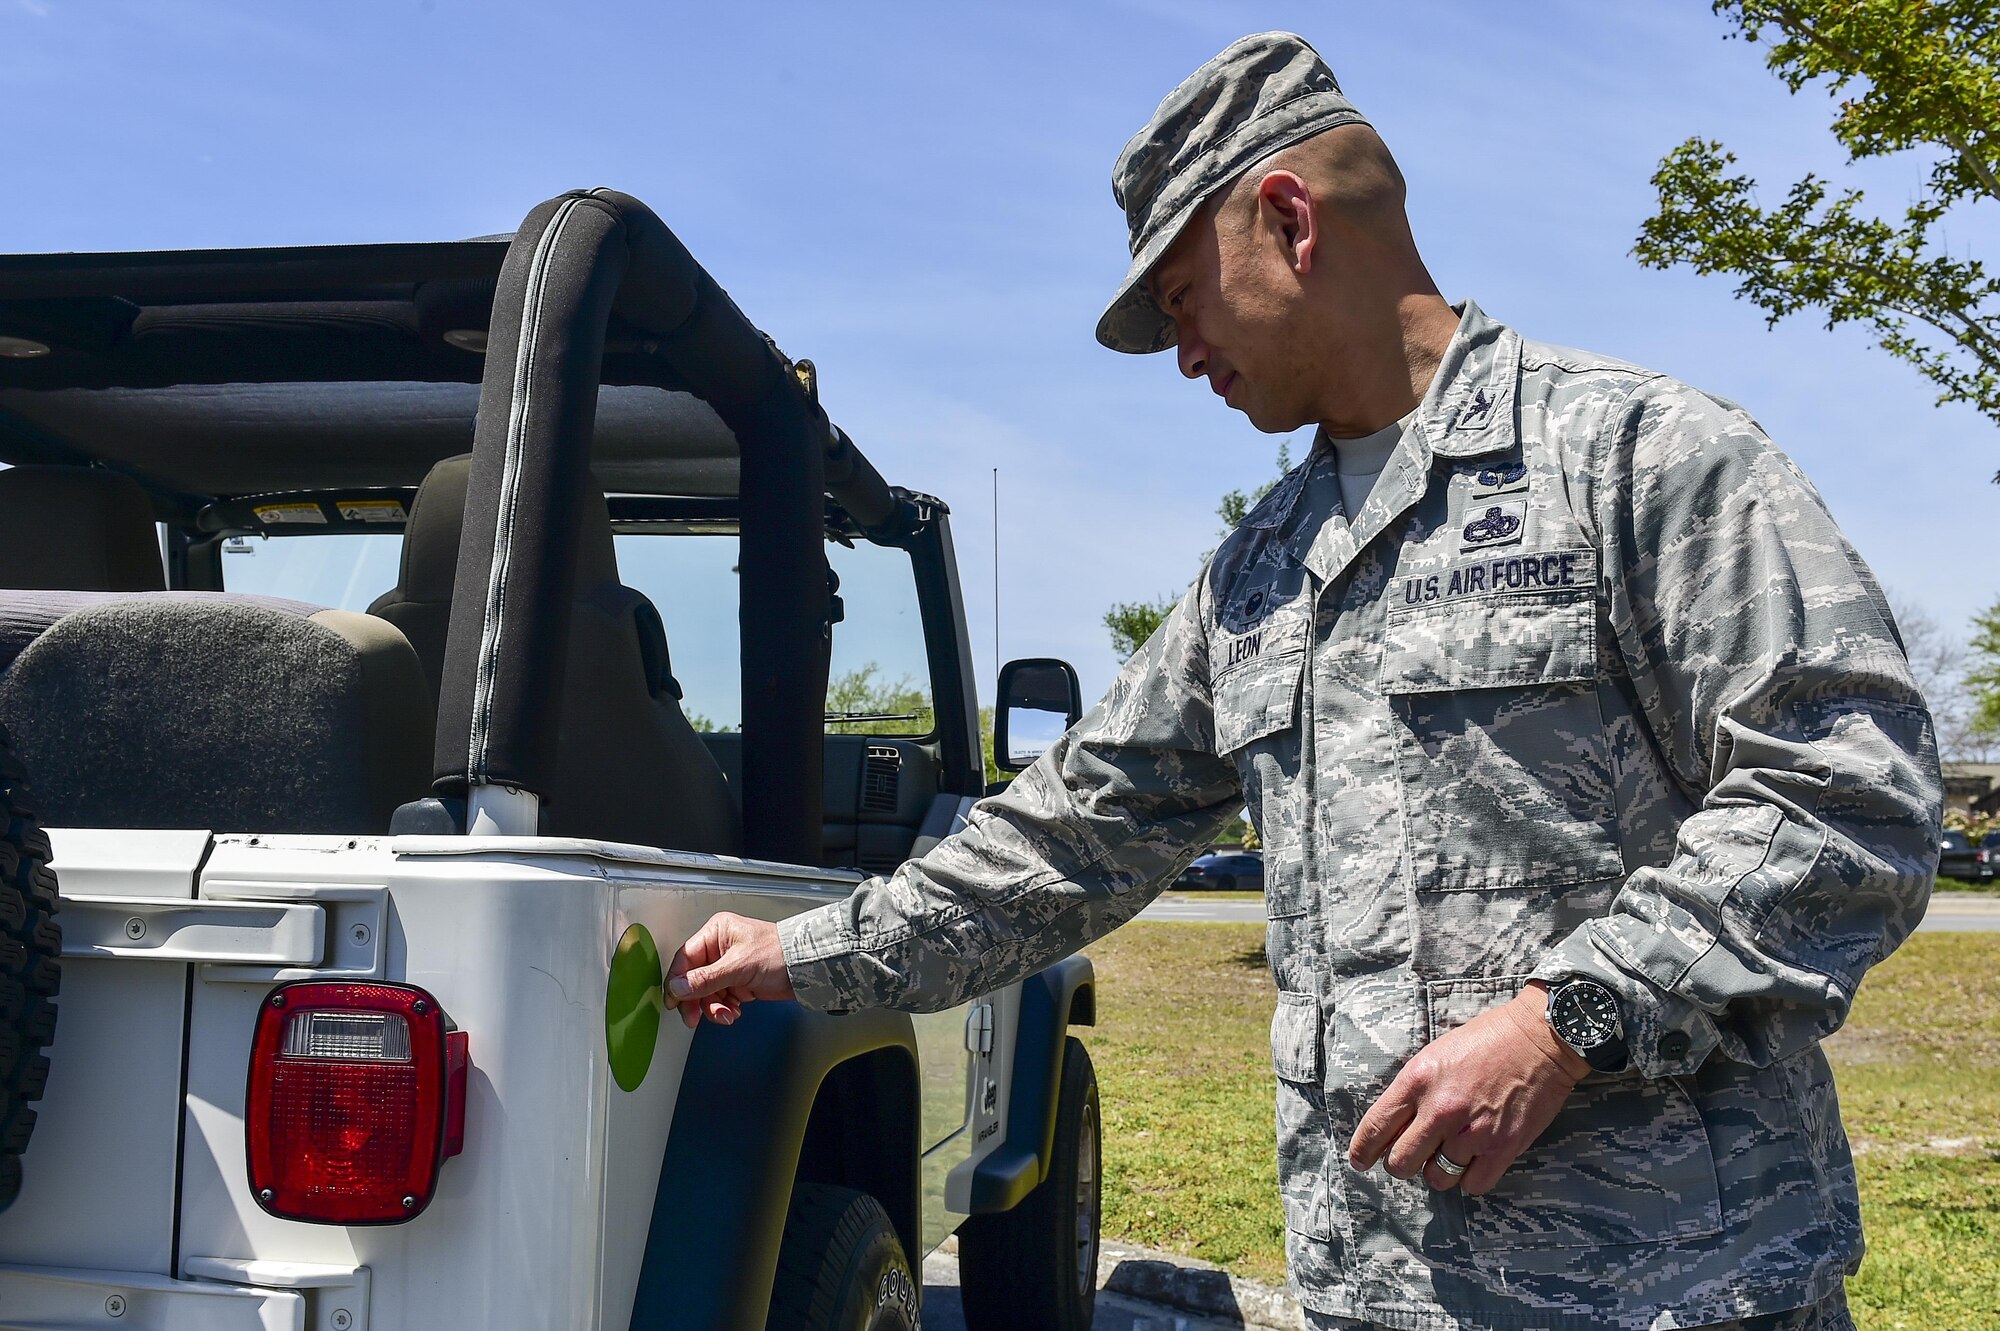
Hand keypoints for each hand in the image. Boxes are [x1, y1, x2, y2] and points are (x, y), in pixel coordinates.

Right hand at [665, 912, 794, 1028]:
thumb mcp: (738, 966)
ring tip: (726, 1014)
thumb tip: (677, 988)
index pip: (685, 958)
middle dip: (695, 1000)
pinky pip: (720, 999)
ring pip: (706, 992)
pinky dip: (724, 1009)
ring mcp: (728, 966)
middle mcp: (719, 948)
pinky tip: (734, 1012)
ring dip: (713, 1007)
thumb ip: (705, 979)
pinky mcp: (738, 982)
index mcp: (716, 933)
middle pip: (693, 979)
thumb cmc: (780, 953)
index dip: (677, 981)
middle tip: (694, 1017)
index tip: (674, 1001)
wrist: (807, 969)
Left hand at [1346, 981, 1589, 1193]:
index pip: (1375, 1127)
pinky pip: (1473, 1185)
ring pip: (1437, 1178)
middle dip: (1402, 1164)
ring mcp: (1472, 1131)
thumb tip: (1393, 1128)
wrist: (1538, 1037)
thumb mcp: (1434, 1056)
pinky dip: (1471, 1179)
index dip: (1362, 1151)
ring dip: (1440, 1171)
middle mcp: (1440, 1109)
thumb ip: (1413, 1092)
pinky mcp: (1503, 1147)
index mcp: (1417, 1081)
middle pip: (1401, 1163)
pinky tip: (1476, 1161)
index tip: (1359, 1161)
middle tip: (1414, 1156)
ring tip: (1451, 1153)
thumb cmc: (1485, 1041)